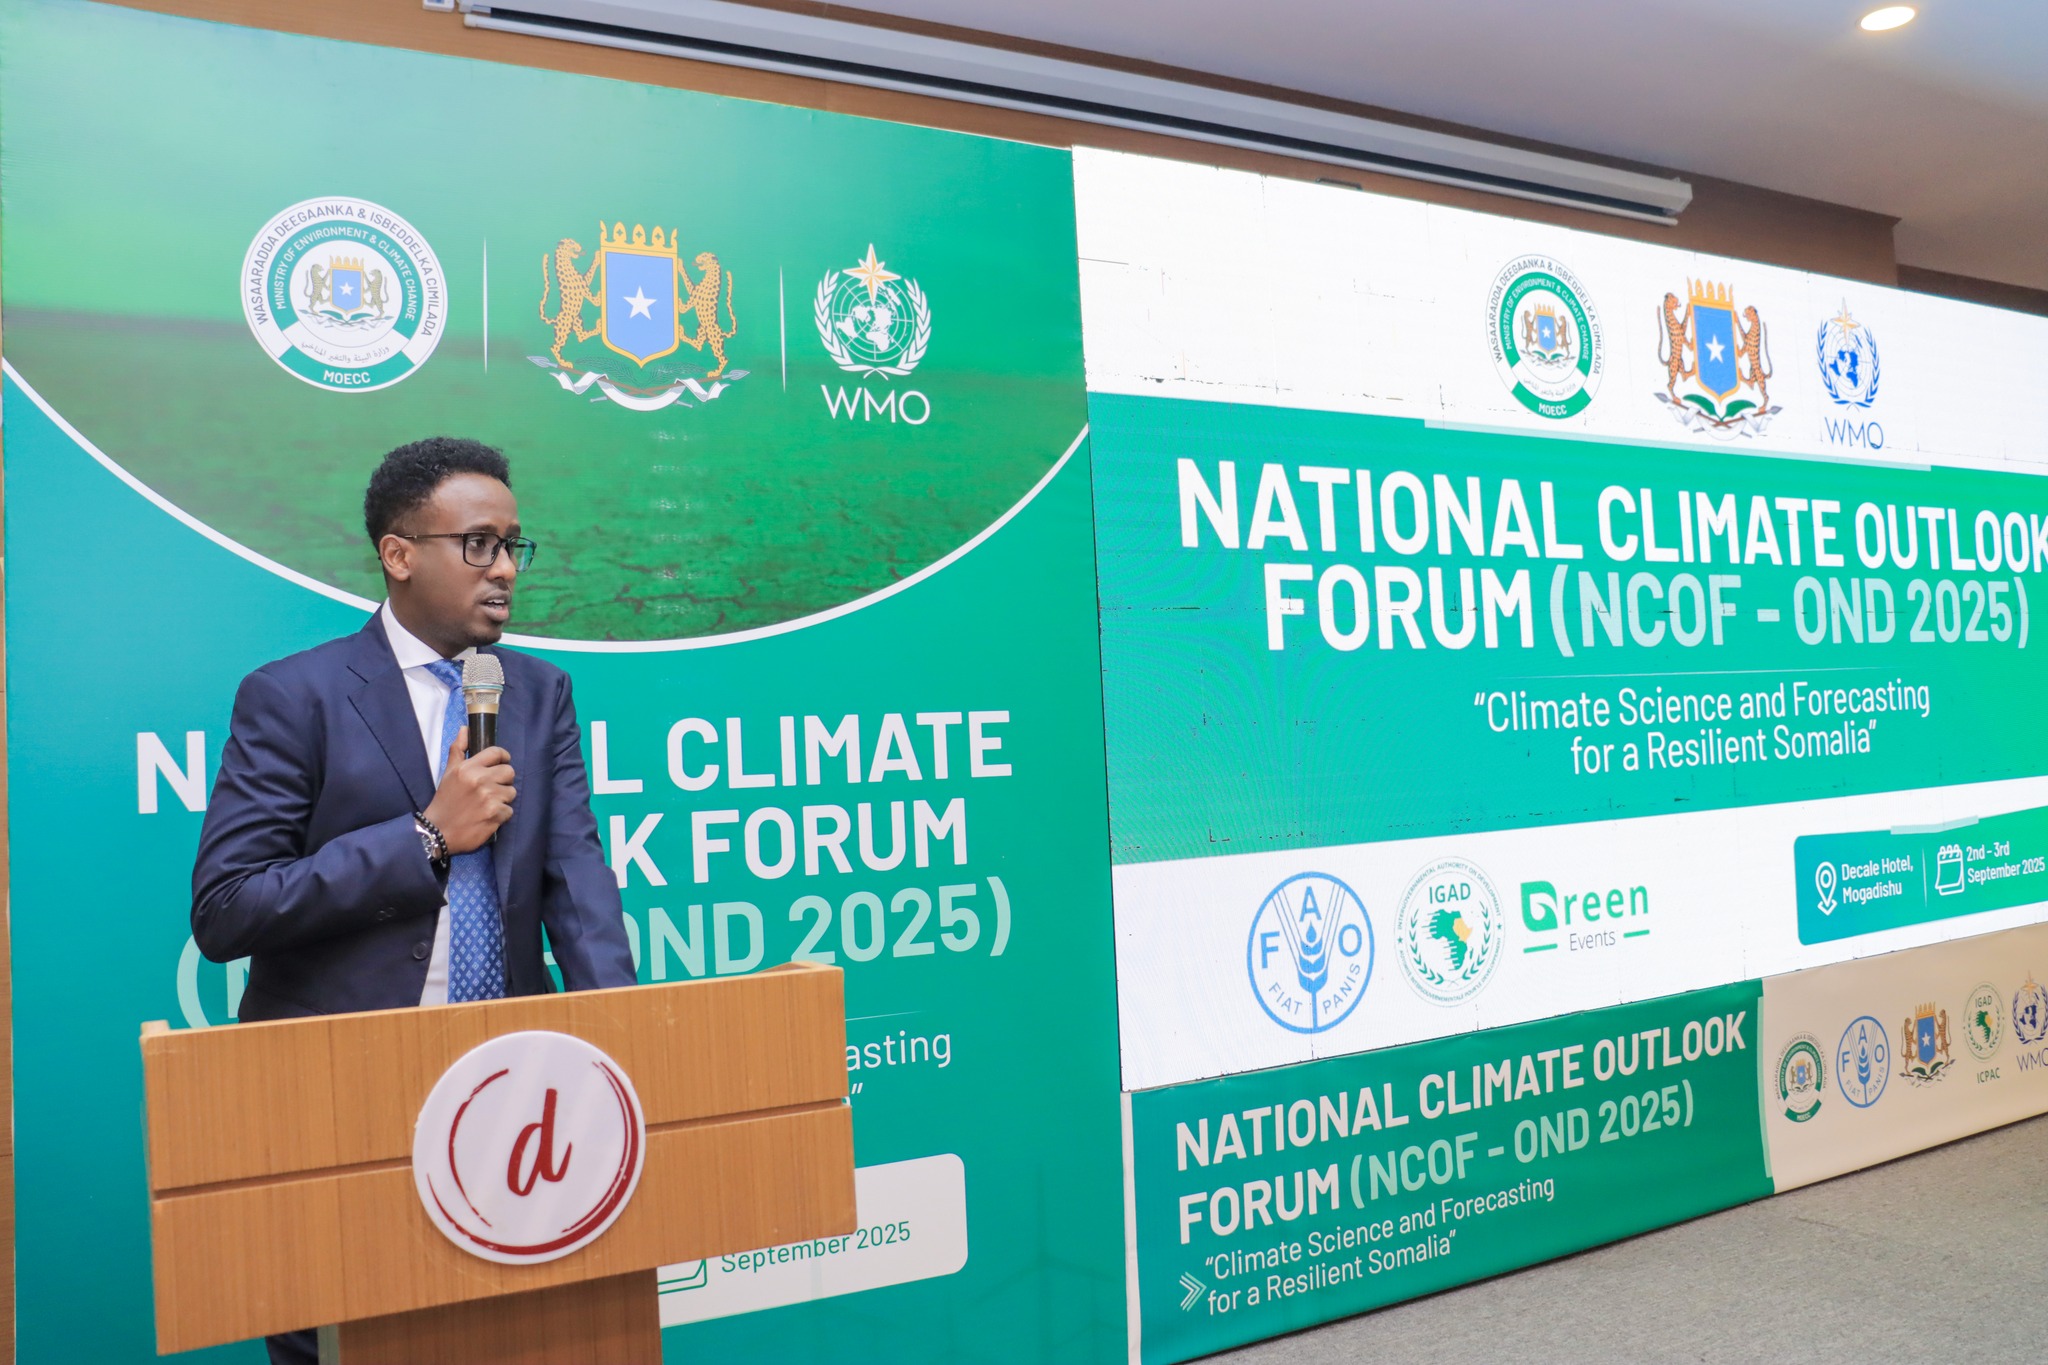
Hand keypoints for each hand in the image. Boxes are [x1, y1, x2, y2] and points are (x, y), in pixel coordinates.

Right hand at [422, 734, 514, 854]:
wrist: (438, 831)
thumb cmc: (444, 801)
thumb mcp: (448, 773)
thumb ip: (458, 750)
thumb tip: (465, 729)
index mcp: (468, 768)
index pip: (497, 753)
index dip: (502, 757)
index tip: (501, 764)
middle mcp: (480, 780)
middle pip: (509, 771)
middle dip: (503, 780)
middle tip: (492, 788)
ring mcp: (489, 798)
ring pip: (511, 792)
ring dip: (503, 799)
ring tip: (487, 804)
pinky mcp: (495, 815)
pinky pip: (509, 810)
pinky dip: (501, 815)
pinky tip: (487, 817)